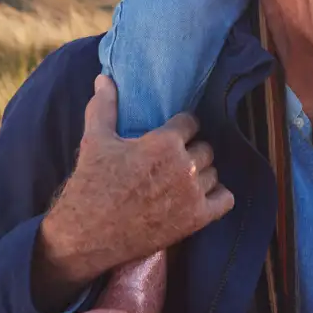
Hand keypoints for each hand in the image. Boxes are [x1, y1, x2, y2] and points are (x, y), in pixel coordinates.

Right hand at [32, 75, 233, 311]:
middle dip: (190, 151)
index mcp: (164, 142)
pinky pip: (226, 199)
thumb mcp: (95, 140)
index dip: (180, 128)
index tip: (169, 136)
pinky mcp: (197, 220)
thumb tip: (104, 77)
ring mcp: (193, 194)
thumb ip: (105, 106)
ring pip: (214, 172)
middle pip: (205, 148)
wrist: (87, 235)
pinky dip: (217, 196)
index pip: (191, 122)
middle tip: (171, 161)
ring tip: (180, 179)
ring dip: (201, 174)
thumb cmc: (91, 184)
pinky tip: (200, 196)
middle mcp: (185, 166)